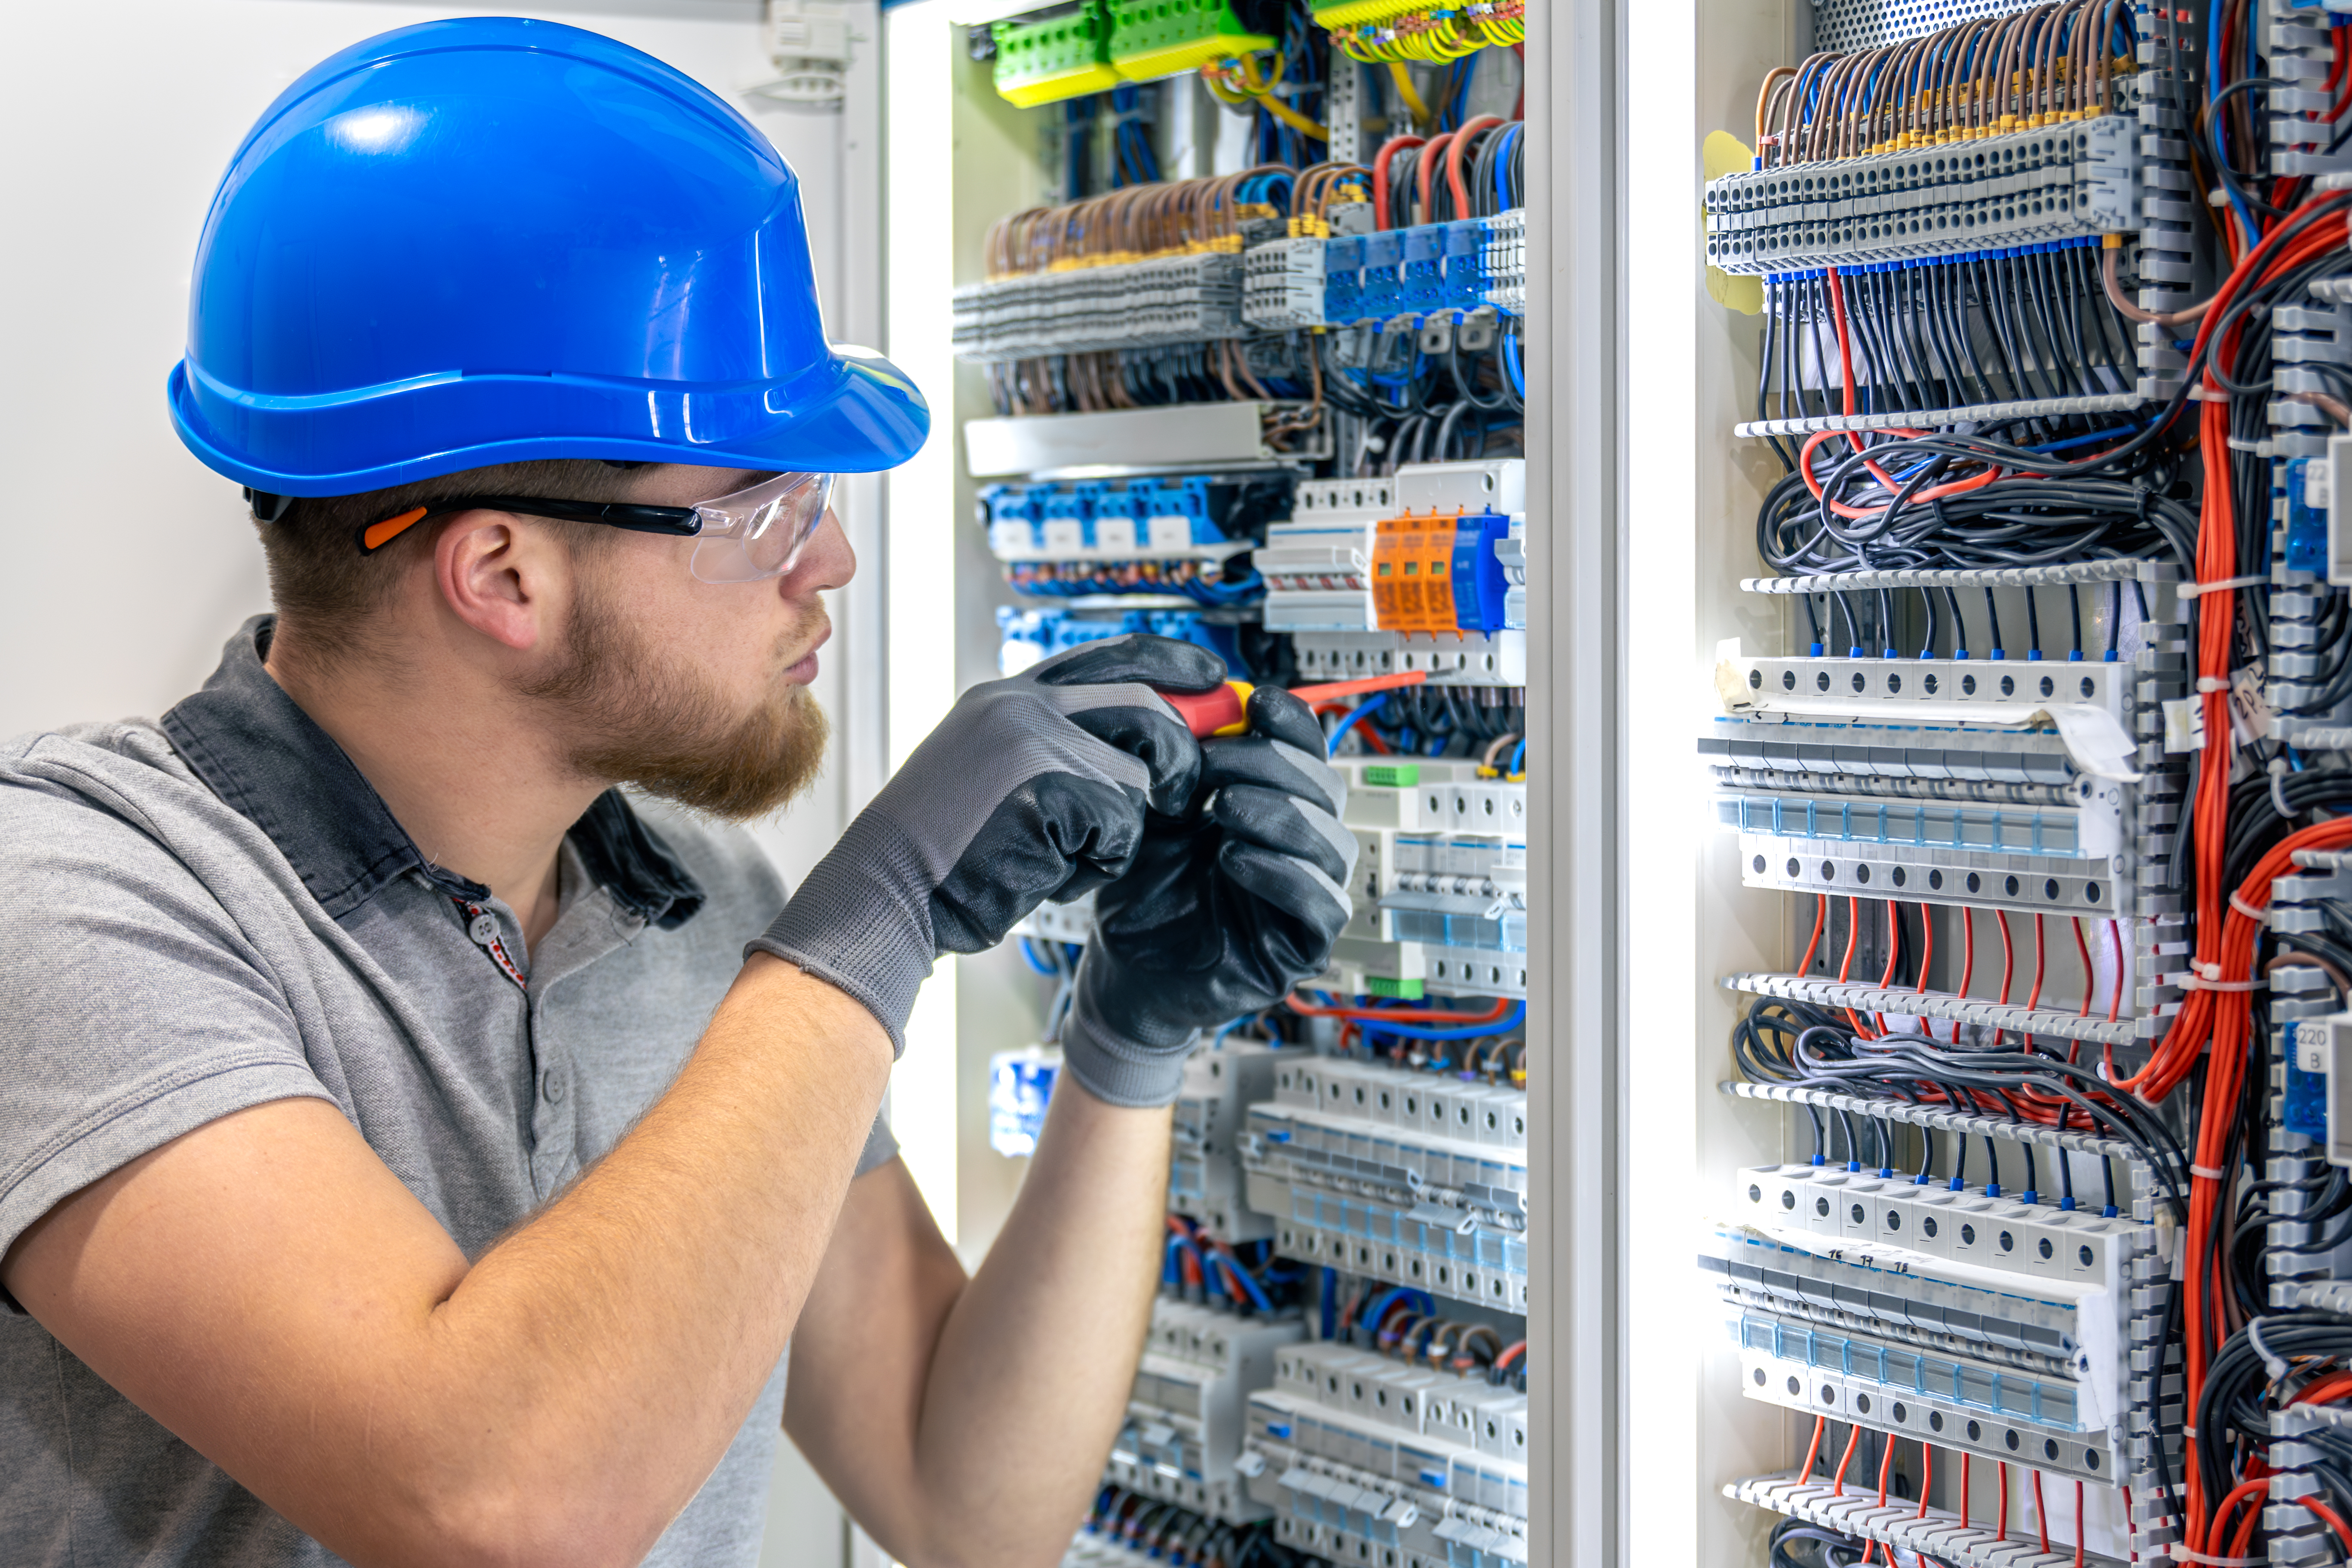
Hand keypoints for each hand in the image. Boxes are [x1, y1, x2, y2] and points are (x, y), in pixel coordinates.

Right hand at [751, 635, 1225, 1049]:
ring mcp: (1032, 740)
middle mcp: (1020, 704)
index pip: (1109, 657)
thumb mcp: (998, 776)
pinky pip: (1120, 825)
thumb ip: (1056, 748)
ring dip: (1118, 830)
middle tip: (1187, 792)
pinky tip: (1048, 871)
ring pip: (1135, 777)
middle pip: (1143, 705)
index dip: (1170, 665)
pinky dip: (1097, 862)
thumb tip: (1141, 748)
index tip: (1212, 678)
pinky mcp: (1046, 786)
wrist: (887, 893)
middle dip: (1182, 753)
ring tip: (1067, 853)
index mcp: (1008, 696)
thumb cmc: (945, 855)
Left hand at [1060, 684, 1354, 1105]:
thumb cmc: (1144, 883)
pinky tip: (1234, 858)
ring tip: (1222, 806)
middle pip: (1327, 790)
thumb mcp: (1157, 808)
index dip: (1293, 723)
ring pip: (1333, 844)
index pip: (1309, 753)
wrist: (1121, 959)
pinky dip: (1283, 874)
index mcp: (1276, 805)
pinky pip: (1322, 905)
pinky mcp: (1301, 949)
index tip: (1256, 700)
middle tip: (1210, 763)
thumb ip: (1181, 759)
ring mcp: (1307, 898)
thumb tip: (1203, 699)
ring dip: (1281, 815)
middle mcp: (1302, 848)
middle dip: (1272, 766)